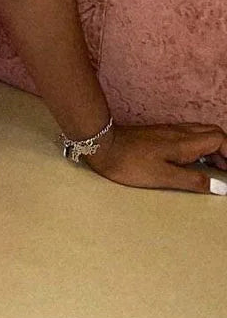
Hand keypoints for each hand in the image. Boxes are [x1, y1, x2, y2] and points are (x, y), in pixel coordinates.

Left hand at [83, 122, 226, 193]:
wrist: (101, 145)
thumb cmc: (130, 163)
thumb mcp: (163, 176)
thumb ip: (192, 180)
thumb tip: (220, 187)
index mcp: (184, 142)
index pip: (219, 138)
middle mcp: (178, 132)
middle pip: (212, 132)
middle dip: (225, 149)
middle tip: (225, 170)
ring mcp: (167, 131)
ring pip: (200, 132)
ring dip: (212, 147)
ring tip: (214, 167)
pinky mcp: (158, 134)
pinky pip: (187, 134)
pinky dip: (198, 145)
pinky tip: (192, 160)